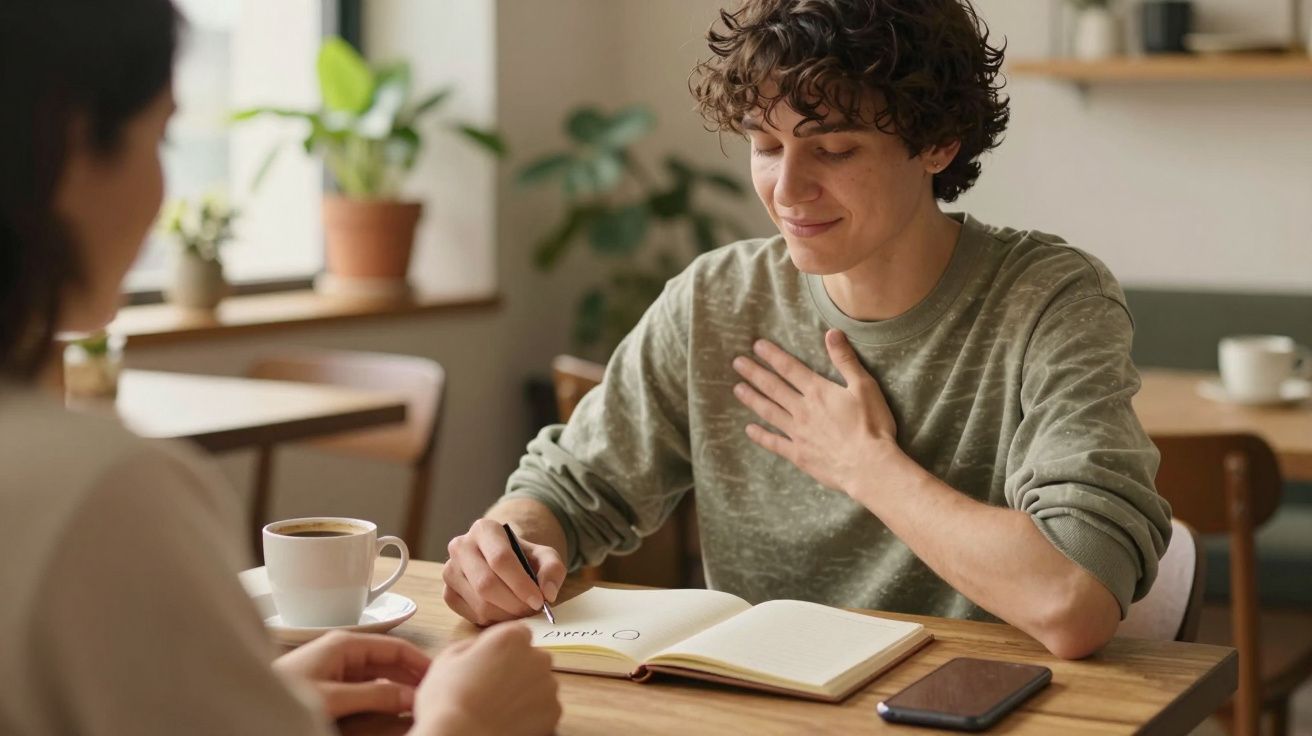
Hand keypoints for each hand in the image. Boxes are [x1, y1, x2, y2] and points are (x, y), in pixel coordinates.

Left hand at [272, 630, 430, 718]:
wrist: (252, 705)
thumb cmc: (285, 696)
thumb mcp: (334, 698)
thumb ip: (375, 696)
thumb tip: (411, 697)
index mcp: (344, 643)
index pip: (395, 646)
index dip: (420, 660)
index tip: (441, 676)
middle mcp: (342, 651)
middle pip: (388, 659)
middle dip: (411, 674)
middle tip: (434, 691)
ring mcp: (335, 667)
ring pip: (378, 674)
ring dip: (398, 686)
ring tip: (418, 700)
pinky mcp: (329, 683)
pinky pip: (365, 685)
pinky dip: (382, 694)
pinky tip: (392, 705)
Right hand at [414, 624, 560, 735]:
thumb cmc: (449, 700)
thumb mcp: (448, 658)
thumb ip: (473, 644)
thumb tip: (482, 647)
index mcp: (512, 637)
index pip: (518, 633)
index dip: (503, 647)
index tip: (490, 661)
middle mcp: (537, 657)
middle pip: (532, 657)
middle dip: (518, 667)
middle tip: (493, 685)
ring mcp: (548, 685)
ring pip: (539, 682)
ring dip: (525, 690)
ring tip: (499, 705)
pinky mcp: (553, 712)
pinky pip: (544, 706)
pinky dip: (532, 712)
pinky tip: (509, 718)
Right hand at [443, 518, 565, 625]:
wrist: (502, 561)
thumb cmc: (523, 557)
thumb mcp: (545, 555)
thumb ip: (553, 569)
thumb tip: (548, 593)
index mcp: (484, 529)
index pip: (500, 559)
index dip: (521, 584)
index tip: (539, 601)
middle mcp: (461, 546)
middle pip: (486, 584)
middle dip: (513, 604)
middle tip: (531, 611)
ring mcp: (450, 570)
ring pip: (479, 603)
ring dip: (505, 615)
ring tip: (521, 613)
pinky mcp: (448, 592)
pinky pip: (470, 615)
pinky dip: (492, 620)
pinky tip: (505, 614)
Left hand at [732, 329, 902, 495]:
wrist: (869, 466)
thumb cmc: (872, 426)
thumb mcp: (864, 387)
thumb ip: (845, 360)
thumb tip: (832, 333)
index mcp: (818, 391)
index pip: (789, 368)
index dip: (772, 356)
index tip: (756, 346)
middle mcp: (802, 410)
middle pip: (773, 387)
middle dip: (754, 373)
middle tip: (737, 363)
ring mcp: (797, 433)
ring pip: (769, 411)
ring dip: (752, 399)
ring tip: (737, 389)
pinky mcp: (798, 454)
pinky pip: (774, 443)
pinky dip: (760, 436)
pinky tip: (749, 429)